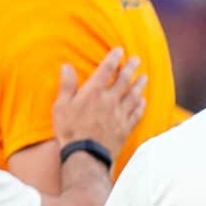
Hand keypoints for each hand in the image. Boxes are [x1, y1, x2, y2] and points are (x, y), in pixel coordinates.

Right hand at [52, 48, 147, 163]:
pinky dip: (141, 106)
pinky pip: (136, 114)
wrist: (86, 156)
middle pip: (123, 81)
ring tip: (144, 77)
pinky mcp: (125, 128)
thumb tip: (66, 66)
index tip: (120, 50)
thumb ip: (67, 85)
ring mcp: (120, 115)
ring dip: (139, 85)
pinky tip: (143, 101)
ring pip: (133, 96)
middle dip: (131, 68)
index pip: (106, 70)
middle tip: (137, 60)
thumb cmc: (70, 130)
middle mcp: (110, 101)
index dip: (114, 59)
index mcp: (94, 92)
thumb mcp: (61, 106)